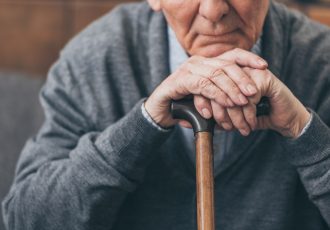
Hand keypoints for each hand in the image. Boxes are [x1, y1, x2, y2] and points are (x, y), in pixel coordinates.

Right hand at [144, 48, 267, 127]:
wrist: (160, 111)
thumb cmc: (186, 105)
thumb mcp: (208, 99)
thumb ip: (223, 94)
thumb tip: (246, 99)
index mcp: (207, 63)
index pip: (231, 55)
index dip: (249, 58)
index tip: (264, 66)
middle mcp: (198, 62)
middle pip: (226, 64)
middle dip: (242, 78)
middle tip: (253, 92)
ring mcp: (188, 69)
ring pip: (216, 74)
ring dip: (231, 89)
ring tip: (242, 102)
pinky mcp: (180, 80)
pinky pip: (203, 85)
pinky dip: (216, 95)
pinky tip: (225, 104)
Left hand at [214, 67, 310, 137]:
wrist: (288, 119)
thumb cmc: (260, 116)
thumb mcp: (234, 114)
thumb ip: (219, 112)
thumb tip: (200, 117)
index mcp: (227, 75)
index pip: (208, 87)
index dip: (208, 106)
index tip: (216, 124)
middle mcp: (238, 69)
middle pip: (218, 92)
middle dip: (222, 114)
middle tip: (227, 128)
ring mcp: (251, 71)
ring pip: (233, 97)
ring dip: (236, 118)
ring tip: (241, 129)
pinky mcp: (264, 78)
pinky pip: (248, 100)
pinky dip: (248, 116)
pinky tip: (251, 124)